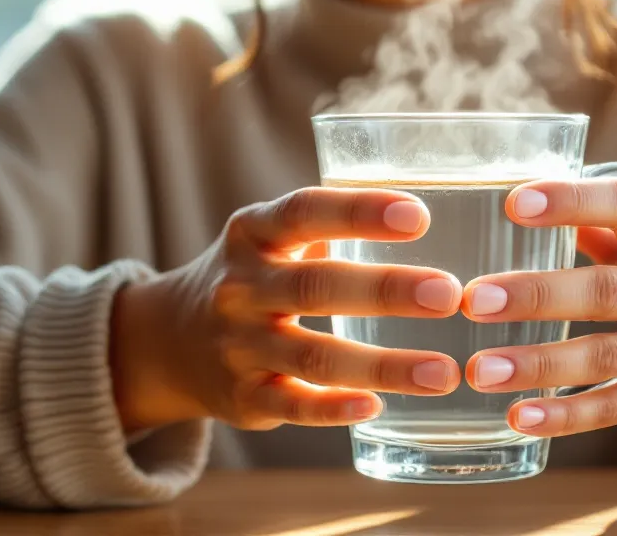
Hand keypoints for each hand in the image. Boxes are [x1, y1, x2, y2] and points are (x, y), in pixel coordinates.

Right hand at [109, 187, 463, 432]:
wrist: (169, 339)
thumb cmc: (253, 276)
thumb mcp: (271, 237)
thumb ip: (332, 224)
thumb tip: (430, 208)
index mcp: (252, 234)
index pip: (303, 212)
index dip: (359, 212)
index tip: (417, 215)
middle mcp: (241, 288)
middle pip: (315, 286)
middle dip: (384, 290)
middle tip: (447, 293)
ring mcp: (238, 346)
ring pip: (313, 355)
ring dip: (383, 365)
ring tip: (443, 371)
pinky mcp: (243, 398)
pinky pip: (293, 405)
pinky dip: (334, 408)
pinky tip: (378, 406)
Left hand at [461, 178, 616, 447]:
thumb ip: (603, 220)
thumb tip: (530, 194)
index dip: (572, 201)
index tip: (513, 203)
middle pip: (607, 291)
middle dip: (538, 295)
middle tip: (475, 299)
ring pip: (605, 357)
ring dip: (538, 364)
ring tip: (480, 369)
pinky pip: (613, 408)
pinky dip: (565, 416)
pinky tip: (519, 416)